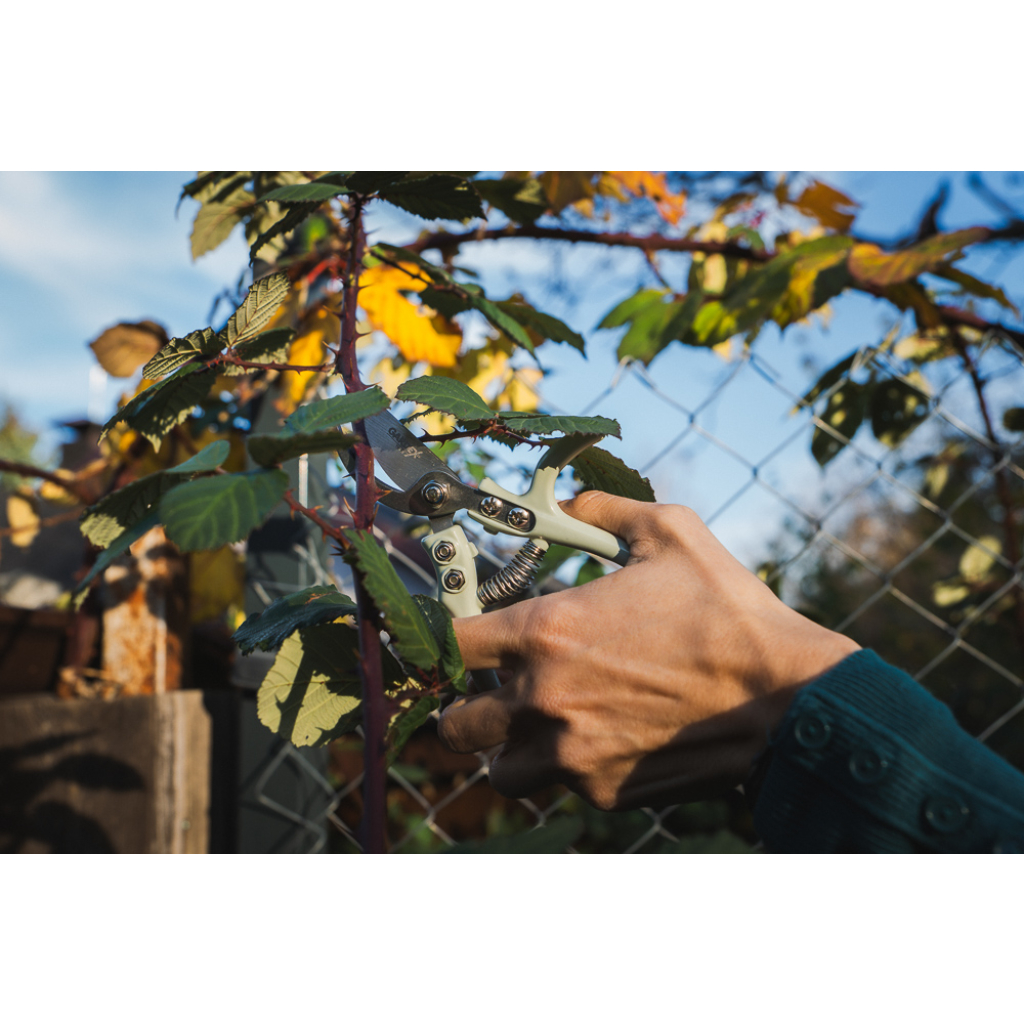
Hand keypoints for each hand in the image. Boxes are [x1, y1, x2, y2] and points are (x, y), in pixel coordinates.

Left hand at [439, 491, 858, 810]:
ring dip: (510, 748)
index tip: (461, 638)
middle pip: (456, 725)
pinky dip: (569, 768)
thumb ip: (604, 509)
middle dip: (468, 708)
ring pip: (501, 770)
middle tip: (498, 691)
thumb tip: (568, 501)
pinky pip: (560, 786)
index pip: (451, 645)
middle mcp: (545, 700)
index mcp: (548, 633)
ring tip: (546, 724)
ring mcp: (571, 754)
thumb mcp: (669, 533)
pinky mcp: (602, 791)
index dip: (446, 640)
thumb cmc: (727, 612)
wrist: (785, 700)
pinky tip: (607, 737)